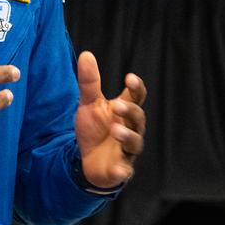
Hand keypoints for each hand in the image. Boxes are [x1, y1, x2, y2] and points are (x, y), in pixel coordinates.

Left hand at [73, 51, 146, 188]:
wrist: (88, 161)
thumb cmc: (95, 129)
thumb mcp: (89, 104)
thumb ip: (89, 82)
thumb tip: (86, 54)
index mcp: (125, 111)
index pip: (137, 97)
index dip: (137, 88)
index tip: (129, 78)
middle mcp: (131, 129)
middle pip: (138, 118)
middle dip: (129, 111)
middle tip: (116, 105)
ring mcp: (127, 150)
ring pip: (135, 142)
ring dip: (127, 135)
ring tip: (115, 129)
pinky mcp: (120, 169)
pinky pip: (125, 170)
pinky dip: (122, 169)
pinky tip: (118, 167)